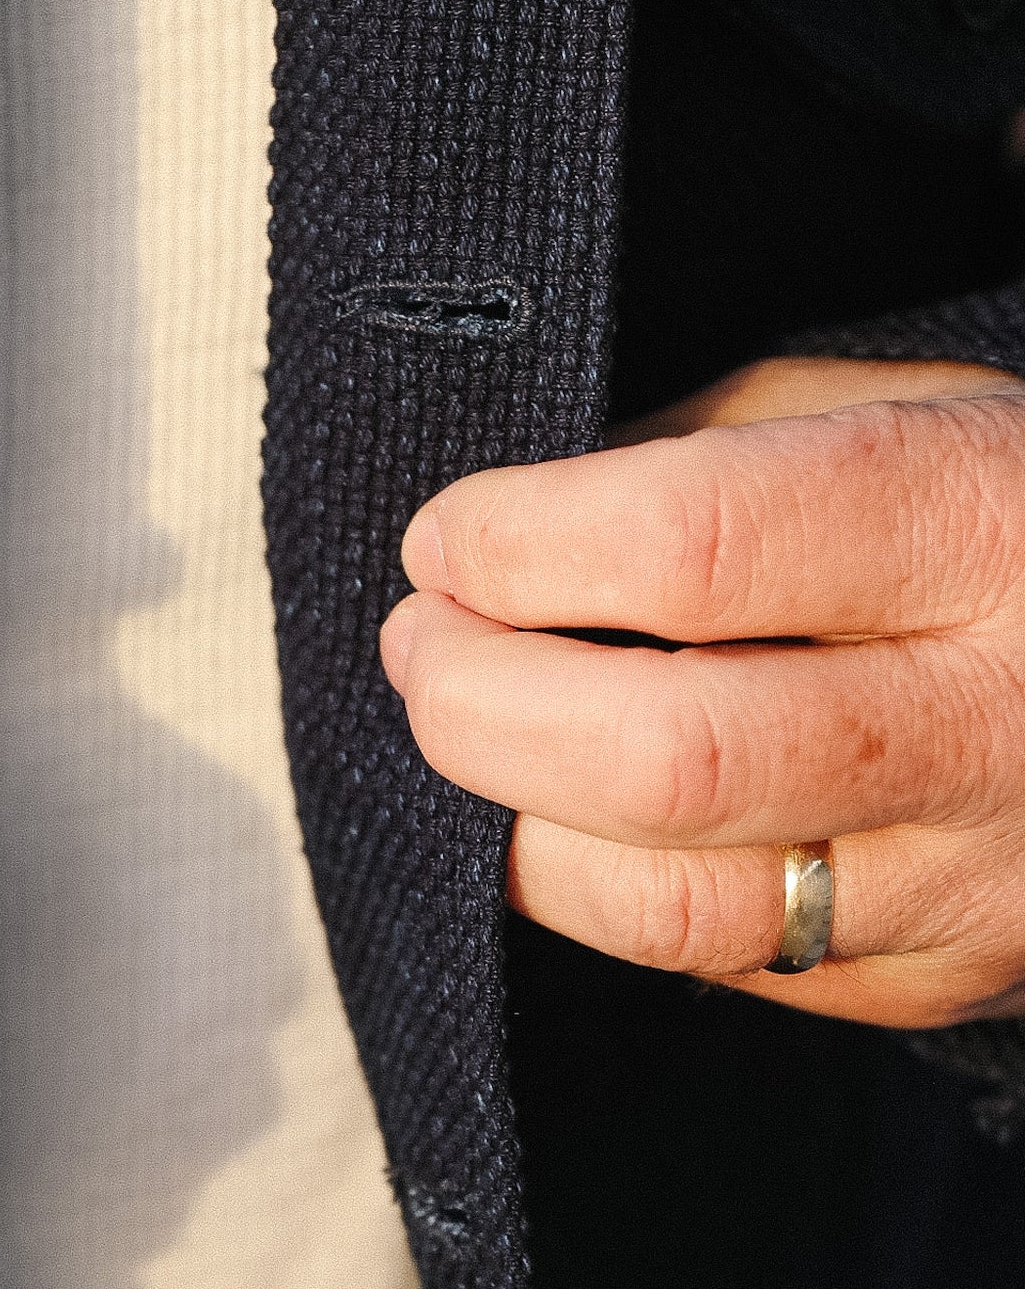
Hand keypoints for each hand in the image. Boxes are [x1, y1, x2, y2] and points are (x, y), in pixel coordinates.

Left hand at [380, 357, 1024, 1028]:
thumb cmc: (991, 510)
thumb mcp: (884, 409)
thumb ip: (692, 453)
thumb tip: (492, 539)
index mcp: (976, 523)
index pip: (689, 546)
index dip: (516, 546)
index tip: (442, 541)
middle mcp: (994, 722)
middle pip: (664, 758)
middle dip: (479, 701)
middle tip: (420, 644)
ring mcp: (974, 880)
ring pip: (667, 906)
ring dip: (508, 820)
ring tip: (467, 730)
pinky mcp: (935, 980)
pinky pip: (711, 960)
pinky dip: (596, 883)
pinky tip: (569, 811)